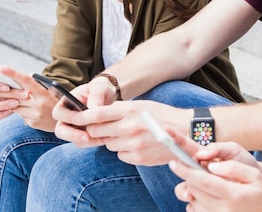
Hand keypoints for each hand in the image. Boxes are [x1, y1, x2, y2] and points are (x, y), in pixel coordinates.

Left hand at [0, 66, 58, 130]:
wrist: (68, 120)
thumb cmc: (57, 100)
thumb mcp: (51, 89)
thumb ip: (36, 84)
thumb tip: (22, 76)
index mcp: (44, 91)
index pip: (26, 80)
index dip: (14, 73)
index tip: (1, 68)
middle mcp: (39, 103)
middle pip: (15, 95)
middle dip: (4, 90)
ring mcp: (35, 114)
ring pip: (14, 105)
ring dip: (9, 100)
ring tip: (5, 96)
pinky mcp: (32, 122)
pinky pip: (20, 114)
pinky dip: (19, 109)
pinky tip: (23, 108)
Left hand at [53, 99, 191, 165]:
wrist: (186, 132)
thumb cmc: (163, 115)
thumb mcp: (142, 105)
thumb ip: (120, 110)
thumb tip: (97, 115)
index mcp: (130, 110)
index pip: (96, 114)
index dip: (82, 116)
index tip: (75, 117)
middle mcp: (129, 127)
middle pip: (96, 131)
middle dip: (95, 130)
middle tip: (104, 127)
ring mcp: (133, 144)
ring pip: (108, 144)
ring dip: (112, 140)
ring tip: (129, 134)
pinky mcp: (138, 157)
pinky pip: (120, 155)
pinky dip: (124, 150)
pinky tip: (138, 144)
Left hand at [170, 138, 261, 211]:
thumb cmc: (260, 194)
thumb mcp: (254, 175)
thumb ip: (233, 167)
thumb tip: (212, 166)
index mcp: (233, 194)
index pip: (203, 181)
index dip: (186, 170)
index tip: (173, 162)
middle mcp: (222, 210)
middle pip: (194, 190)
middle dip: (187, 175)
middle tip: (188, 165)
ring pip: (192, 200)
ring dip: (191, 188)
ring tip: (204, 181)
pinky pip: (194, 211)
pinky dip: (194, 200)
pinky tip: (206, 195)